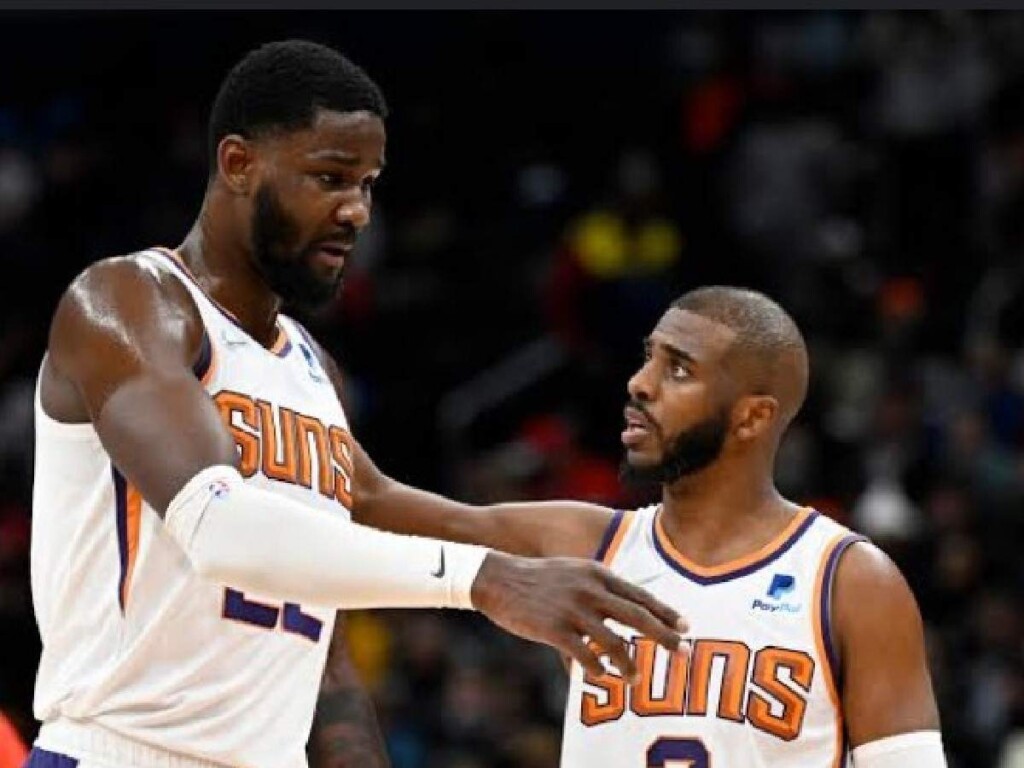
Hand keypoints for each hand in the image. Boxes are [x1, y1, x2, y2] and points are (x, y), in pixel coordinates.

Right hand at [470, 552, 688, 682]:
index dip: (665, 612)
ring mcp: (572, 609)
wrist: (498, 578)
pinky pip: (584, 655)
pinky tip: (600, 675)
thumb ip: (600, 587)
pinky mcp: (553, 628)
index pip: (640, 595)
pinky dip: (596, 668)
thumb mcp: (575, 571)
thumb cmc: (539, 579)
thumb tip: (626, 607)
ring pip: (613, 642)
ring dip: (629, 663)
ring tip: (635, 678)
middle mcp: (590, 590)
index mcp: (597, 574)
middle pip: (637, 616)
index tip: (686, 627)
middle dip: (665, 636)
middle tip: (683, 652)